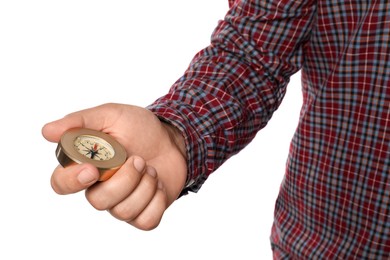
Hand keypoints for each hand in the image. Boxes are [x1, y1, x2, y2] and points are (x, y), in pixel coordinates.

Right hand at [42, 103, 186, 229]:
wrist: (174, 140)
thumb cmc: (140, 128)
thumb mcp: (111, 115)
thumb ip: (81, 121)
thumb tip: (47, 132)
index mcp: (87, 165)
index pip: (62, 183)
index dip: (72, 181)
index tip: (92, 170)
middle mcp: (101, 188)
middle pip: (98, 202)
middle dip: (124, 180)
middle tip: (138, 159)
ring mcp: (122, 202)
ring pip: (123, 211)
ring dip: (144, 186)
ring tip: (150, 168)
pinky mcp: (144, 213)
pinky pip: (146, 220)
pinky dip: (157, 200)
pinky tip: (158, 183)